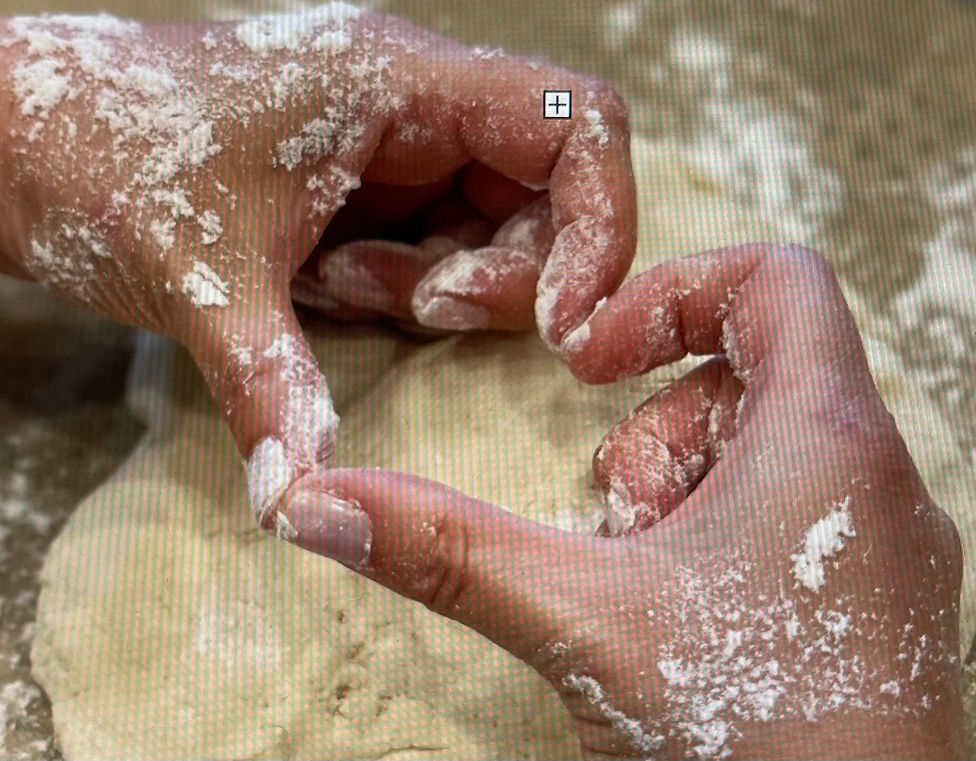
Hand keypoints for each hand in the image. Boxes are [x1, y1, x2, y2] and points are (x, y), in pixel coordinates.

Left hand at [0, 7, 633, 524]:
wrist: (26, 140)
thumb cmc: (104, 158)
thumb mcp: (202, 278)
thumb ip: (271, 387)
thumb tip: (302, 498)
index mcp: (400, 82)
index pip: (574, 124)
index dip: (602, 224)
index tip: (565, 323)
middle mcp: (416, 107)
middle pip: (547, 199)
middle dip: (499, 281)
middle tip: (417, 309)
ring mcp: (398, 151)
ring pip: (497, 236)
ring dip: (436, 290)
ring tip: (330, 285)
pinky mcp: (375, 193)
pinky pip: (440, 255)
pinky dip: (404, 293)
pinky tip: (324, 286)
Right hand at [283, 245, 965, 758]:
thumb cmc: (760, 743)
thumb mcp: (582, 623)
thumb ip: (448, 550)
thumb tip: (320, 499)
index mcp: (828, 439)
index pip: (778, 279)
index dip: (672, 292)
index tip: (594, 363)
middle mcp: (875, 477)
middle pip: (754, 371)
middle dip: (653, 432)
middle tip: (619, 520)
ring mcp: (883, 544)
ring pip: (767, 449)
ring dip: (680, 492)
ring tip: (648, 577)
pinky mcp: (872, 599)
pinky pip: (791, 514)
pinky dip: (720, 536)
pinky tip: (687, 614)